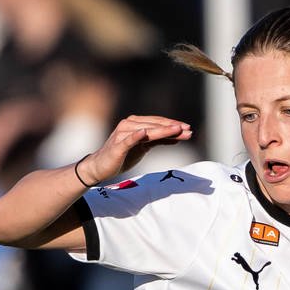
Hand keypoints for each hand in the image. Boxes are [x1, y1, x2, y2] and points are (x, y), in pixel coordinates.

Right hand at [76, 115, 191, 186]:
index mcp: (136, 124)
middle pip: (155, 125)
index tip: (189, 129)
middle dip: (172, 127)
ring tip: (177, 130)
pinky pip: (129, 139)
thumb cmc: (122, 156)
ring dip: (162, 130)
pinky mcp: (117, 145)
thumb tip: (176, 137)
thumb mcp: (143, 148)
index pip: (158, 122)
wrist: (101, 167)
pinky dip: (136, 135)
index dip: (173, 125)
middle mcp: (130, 125)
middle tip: (188, 130)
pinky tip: (144, 132)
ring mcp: (123, 133)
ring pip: (146, 130)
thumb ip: (158, 141)